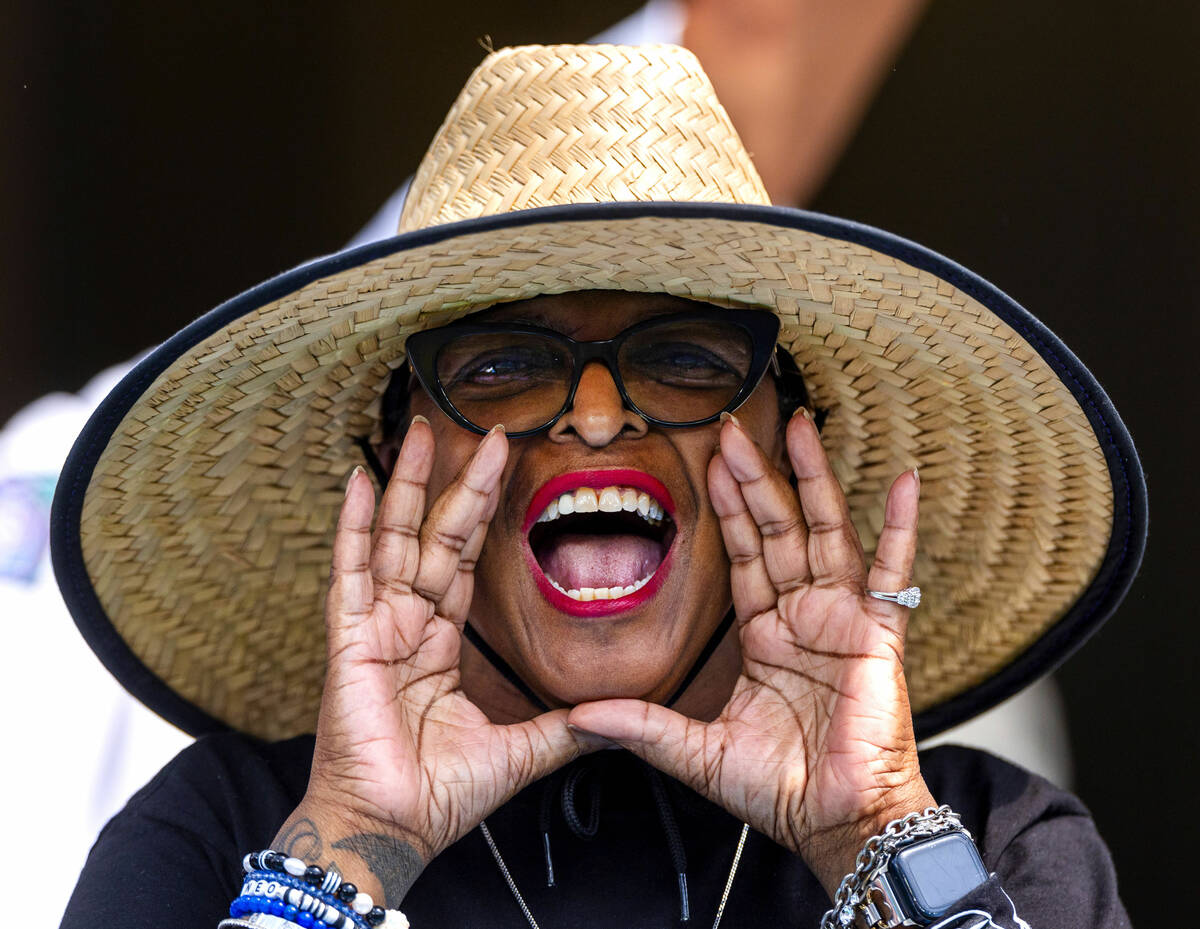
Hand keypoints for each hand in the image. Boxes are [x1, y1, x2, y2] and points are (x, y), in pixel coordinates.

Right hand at [275, 419, 588, 907]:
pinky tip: (357, 478)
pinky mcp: (350, 640)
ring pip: (395, 539)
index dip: (484, 513)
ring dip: (408, 485)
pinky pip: (350, 571)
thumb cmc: (440, 795)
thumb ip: (563, 727)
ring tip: (421, 432)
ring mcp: (375, 627)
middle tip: (483, 430)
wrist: (393, 831)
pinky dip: (351, 525)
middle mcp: (406, 625)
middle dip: (459, 482)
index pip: (465, 561)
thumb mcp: (520, 750)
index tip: (505, 466)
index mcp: (438, 643)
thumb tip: (614, 716)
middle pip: (435, 536)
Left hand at [568, 410, 933, 894]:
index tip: (710, 463)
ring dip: (811, 479)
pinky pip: (891, 572)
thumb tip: (579, 716)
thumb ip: (643, 726)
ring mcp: (843, 619)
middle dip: (755, 478)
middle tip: (732, 428)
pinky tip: (902, 481)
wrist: (836, 823)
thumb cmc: (779, 790)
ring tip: (798, 428)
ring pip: (824, 532)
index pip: (743, 554)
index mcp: (766, 634)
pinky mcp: (879, 635)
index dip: (726, 509)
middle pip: (777, 529)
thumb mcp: (697, 752)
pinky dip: (898, 527)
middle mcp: (804, 615)